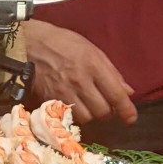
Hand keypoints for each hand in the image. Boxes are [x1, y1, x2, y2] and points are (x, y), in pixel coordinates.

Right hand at [20, 21, 137, 125]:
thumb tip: (127, 92)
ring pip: (86, 118)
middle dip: (107, 112)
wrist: (31, 45)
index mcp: (94, 66)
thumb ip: (111, 73)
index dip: (126, 110)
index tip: (131, 119)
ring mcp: (64, 92)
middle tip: (105, 106)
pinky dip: (75, 114)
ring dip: (91, 115)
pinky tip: (75, 106)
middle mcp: (80, 81)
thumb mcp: (92, 51)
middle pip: (102, 111)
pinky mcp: (50, 99)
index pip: (116, 95)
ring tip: (89, 106)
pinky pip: (69, 115)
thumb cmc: (65, 44)